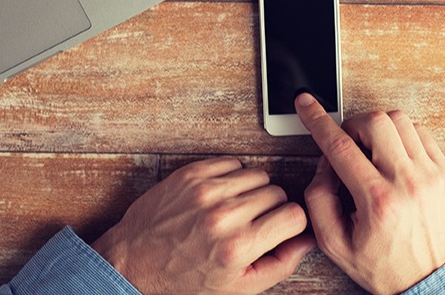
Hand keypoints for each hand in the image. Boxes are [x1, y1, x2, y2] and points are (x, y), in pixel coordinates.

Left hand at [91, 157, 313, 293]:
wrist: (136, 260)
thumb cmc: (185, 277)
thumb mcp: (238, 287)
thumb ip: (280, 264)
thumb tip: (308, 239)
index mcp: (238, 247)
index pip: (294, 216)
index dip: (291, 224)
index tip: (280, 228)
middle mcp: (224, 216)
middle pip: (278, 193)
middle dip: (272, 208)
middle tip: (253, 223)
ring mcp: (206, 191)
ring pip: (258, 175)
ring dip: (253, 191)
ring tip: (236, 209)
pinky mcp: (192, 174)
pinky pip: (233, 163)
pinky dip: (232, 177)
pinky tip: (221, 196)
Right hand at [295, 93, 444, 294]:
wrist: (429, 281)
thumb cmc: (383, 265)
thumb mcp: (334, 243)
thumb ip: (318, 198)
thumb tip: (325, 163)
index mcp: (378, 201)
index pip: (341, 146)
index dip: (318, 120)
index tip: (306, 103)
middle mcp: (408, 182)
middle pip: (375, 122)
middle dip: (352, 125)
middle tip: (347, 145)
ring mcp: (431, 175)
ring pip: (400, 120)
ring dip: (377, 127)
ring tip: (370, 151)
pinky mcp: (444, 173)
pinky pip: (421, 132)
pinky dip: (401, 135)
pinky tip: (392, 154)